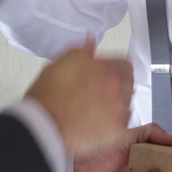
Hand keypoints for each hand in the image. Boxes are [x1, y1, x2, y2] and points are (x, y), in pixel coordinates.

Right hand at [26, 40, 131, 155]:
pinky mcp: (118, 129)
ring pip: (127, 103)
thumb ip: (81, 51)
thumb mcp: (61, 63)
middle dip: (116, 86)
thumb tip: (91, 42)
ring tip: (96, 110)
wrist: (43, 126)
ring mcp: (119, 108)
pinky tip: (99, 123)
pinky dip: (114, 123)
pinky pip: (124, 124)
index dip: (115, 69)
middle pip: (127, 83)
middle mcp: (115, 85)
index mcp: (104, 66)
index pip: (124, 64)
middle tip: (100, 93)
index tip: (107, 75)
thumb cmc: (48, 96)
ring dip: (116, 104)